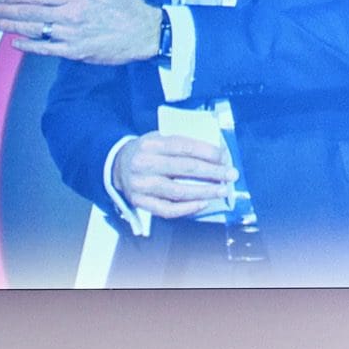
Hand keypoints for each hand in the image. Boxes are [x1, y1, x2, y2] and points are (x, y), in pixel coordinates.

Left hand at [0, 0, 160, 63]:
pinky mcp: (76, 52)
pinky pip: (47, 49)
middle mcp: (70, 16)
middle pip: (31, 12)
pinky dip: (30, 45)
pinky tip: (15, 42)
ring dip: (11, 26)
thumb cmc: (132, 8)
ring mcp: (71, 36)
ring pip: (34, 30)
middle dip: (6, 10)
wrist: (147, 35)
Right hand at [113, 133, 237, 219]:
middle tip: (231, 175)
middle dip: (213, 172)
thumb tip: (216, 154)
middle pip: (185, 168)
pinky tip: (203, 203)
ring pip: (179, 191)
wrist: (117, 165)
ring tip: (222, 190)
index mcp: (151, 143)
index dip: (208, 152)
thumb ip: (182, 144)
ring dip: (205, 192)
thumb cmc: (147, 151)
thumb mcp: (159, 138)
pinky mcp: (140, 202)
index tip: (224, 157)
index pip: (185, 147)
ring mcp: (141, 185)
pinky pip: (168, 209)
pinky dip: (188, 208)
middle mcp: (144, 163)